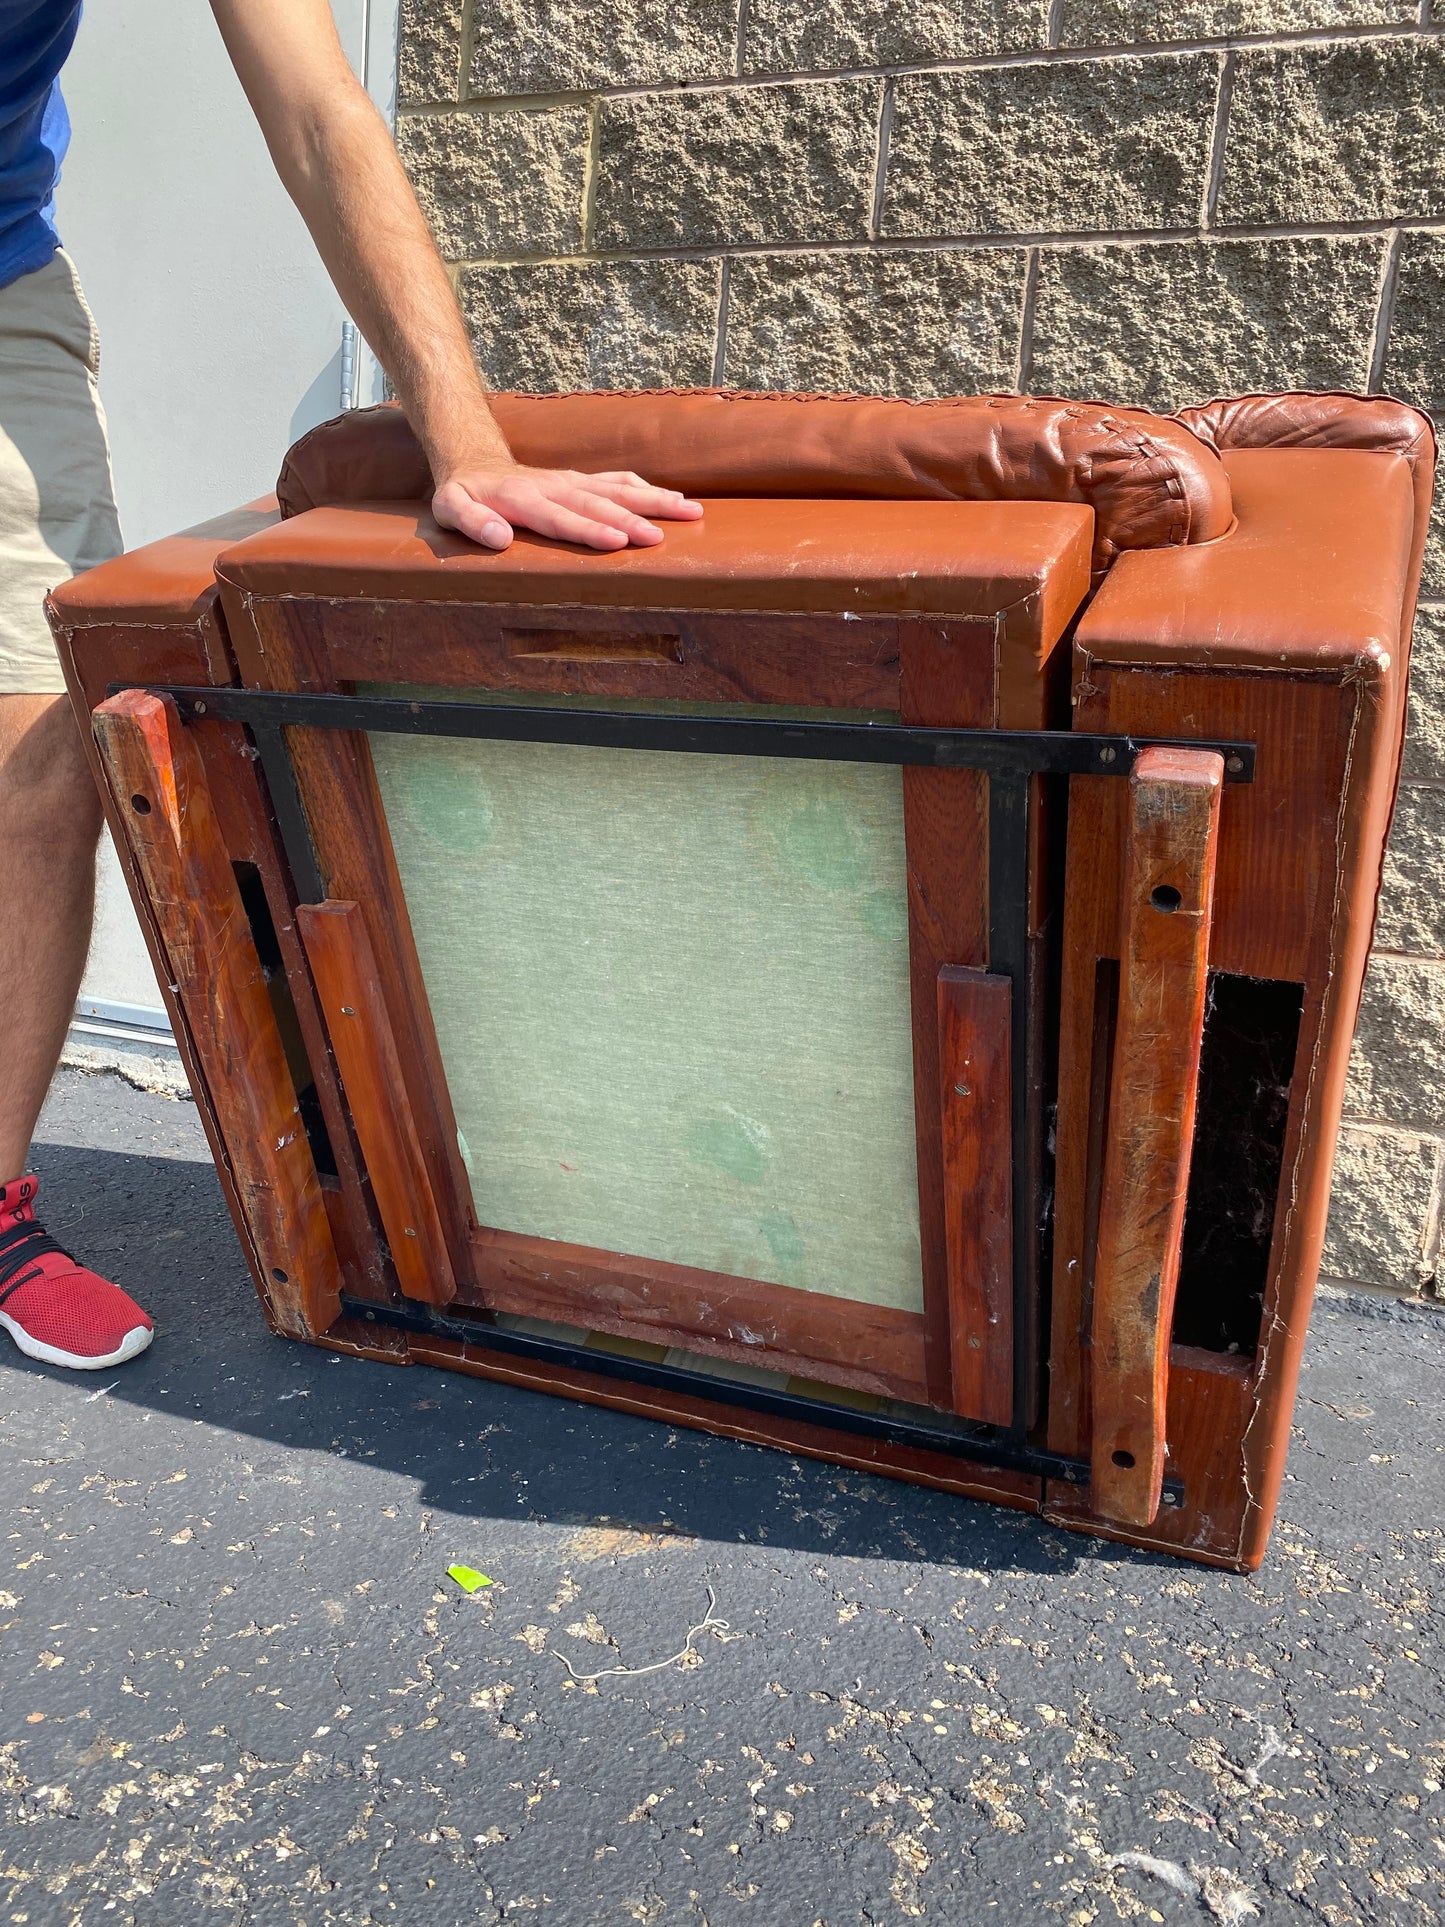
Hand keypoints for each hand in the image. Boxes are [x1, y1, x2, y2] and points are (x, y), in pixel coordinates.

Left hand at [432, 463, 703, 551]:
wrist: (473, 464)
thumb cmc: (461, 495)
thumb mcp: (450, 508)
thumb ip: (472, 522)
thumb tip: (499, 537)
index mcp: (524, 500)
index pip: (563, 519)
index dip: (591, 531)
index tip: (619, 542)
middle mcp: (555, 488)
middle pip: (599, 505)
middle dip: (633, 520)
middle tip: (663, 536)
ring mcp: (571, 482)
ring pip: (618, 490)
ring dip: (654, 500)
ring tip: (690, 511)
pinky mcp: (580, 482)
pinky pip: (617, 482)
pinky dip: (644, 488)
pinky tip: (672, 498)